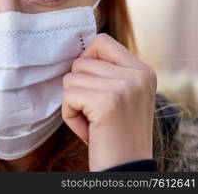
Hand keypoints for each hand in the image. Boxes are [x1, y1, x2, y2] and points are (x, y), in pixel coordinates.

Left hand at [62, 33, 156, 170]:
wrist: (127, 170)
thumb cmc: (117, 135)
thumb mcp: (124, 96)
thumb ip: (107, 73)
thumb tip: (76, 55)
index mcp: (142, 70)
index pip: (101, 41)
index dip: (86, 58)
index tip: (89, 82)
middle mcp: (136, 75)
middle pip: (80, 62)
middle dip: (78, 88)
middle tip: (94, 112)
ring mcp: (123, 87)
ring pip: (70, 79)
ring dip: (73, 103)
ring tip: (92, 121)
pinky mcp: (106, 102)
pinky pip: (68, 96)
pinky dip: (70, 115)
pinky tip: (88, 129)